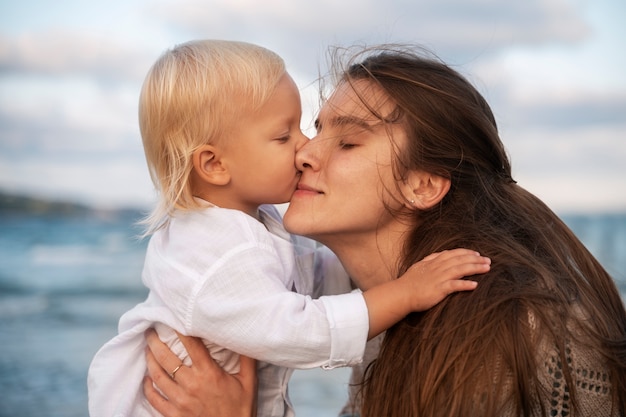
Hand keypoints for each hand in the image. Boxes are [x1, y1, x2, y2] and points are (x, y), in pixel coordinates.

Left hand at [143, 328, 257, 416]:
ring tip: (147, 349)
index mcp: (209, 374)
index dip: (180, 329)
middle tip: (150, 331)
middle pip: (167, 358)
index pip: (191, 345)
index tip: (173, 319)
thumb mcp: (249, 382)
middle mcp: (191, 385)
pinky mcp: (174, 415)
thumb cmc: (241, 409)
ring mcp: (180, 401)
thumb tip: (245, 337)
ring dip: (150, 359)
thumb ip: (247, 359)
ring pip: (157, 375)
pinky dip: (148, 386)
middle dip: (155, 342)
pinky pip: (155, 398)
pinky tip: (147, 378)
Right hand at [402, 248, 489, 310]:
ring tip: (487, 268)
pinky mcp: (439, 289)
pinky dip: (465, 285)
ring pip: (460, 270)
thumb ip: (431, 259)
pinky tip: (475, 285)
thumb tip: (441, 254)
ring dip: (475, 268)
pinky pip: (454, 286)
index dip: (466, 253)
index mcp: (433, 262)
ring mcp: (439, 278)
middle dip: (475, 259)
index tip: (477, 254)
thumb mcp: (420, 266)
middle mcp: (438, 267)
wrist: (401, 294)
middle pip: (460, 260)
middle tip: (488, 260)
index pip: (453, 254)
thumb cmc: (409, 282)